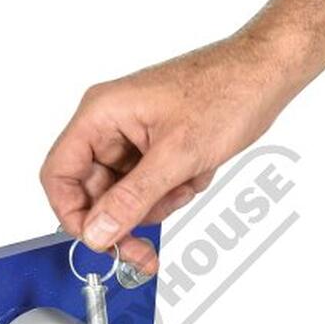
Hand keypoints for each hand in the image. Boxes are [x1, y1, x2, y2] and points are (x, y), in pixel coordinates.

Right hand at [40, 35, 295, 274]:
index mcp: (100, 115)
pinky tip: (195, 174)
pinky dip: (172, 191)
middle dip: (125, 217)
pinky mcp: (152, 145)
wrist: (265, 73)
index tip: (99, 242)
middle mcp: (108, 124)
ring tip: (187, 183)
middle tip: (144, 249)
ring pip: (123, 195)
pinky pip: (148, 186)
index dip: (73, 215)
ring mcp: (130, 135)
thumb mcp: (176, 155)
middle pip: (92, 192)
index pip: (59, 175)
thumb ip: (132, 199)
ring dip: (156, 203)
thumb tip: (97, 232)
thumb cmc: (226, 92)